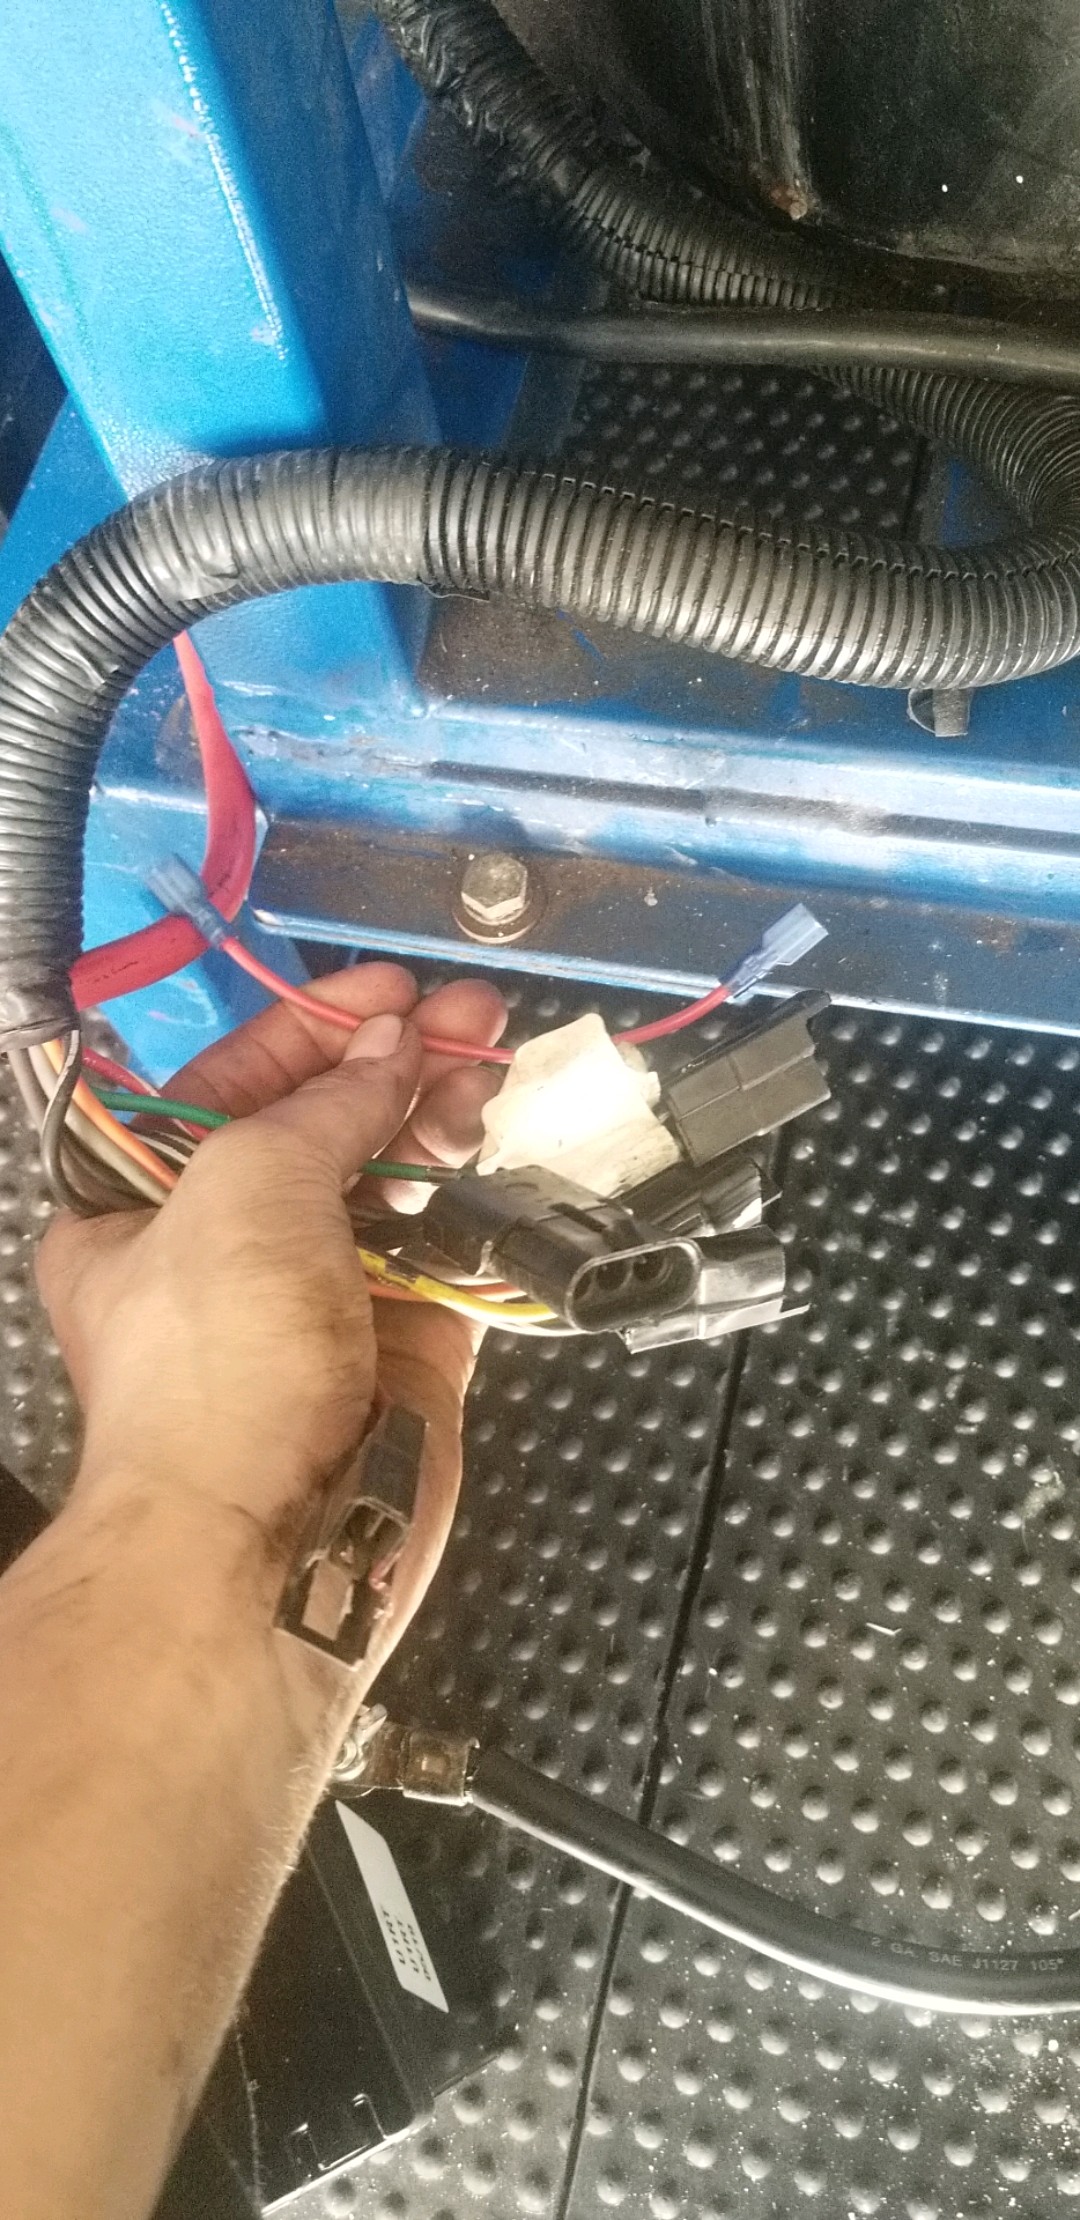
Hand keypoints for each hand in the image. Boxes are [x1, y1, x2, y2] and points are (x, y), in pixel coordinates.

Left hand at [36, 963, 506, 1692]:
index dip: (308, 1029)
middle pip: (319, 1129)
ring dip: (439, 1118)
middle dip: (393, 1065)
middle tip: (469, 1018)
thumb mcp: (247, 1185)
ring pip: (390, 1183)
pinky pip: (445, 1252)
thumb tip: (394, 1042)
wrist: (273, 1542)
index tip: (388, 990)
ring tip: (492, 1069)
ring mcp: (318, 1300)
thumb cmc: (218, 1363)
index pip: (226, 1086)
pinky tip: (503, 1145)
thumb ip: (327, 1103)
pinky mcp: (402, 1346)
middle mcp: (224, 1250)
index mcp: (137, 1209)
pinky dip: (477, 1198)